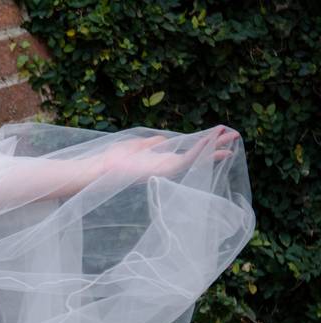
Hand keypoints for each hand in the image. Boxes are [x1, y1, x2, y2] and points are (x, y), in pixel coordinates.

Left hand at [94, 125, 239, 182]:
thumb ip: (152, 143)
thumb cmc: (114, 160)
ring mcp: (167, 169)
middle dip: (217, 146)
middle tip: (237, 137)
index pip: (189, 152)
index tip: (221, 136)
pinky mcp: (163, 170)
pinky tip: (211, 139)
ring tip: (231, 135)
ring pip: (197, 157)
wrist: (102, 170)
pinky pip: (186, 159)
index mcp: (162, 161)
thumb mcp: (138, 146)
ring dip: (214, 145)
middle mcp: (167, 167)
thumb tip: (163, 139)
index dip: (205, 144)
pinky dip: (199, 149)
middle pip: (198, 156)